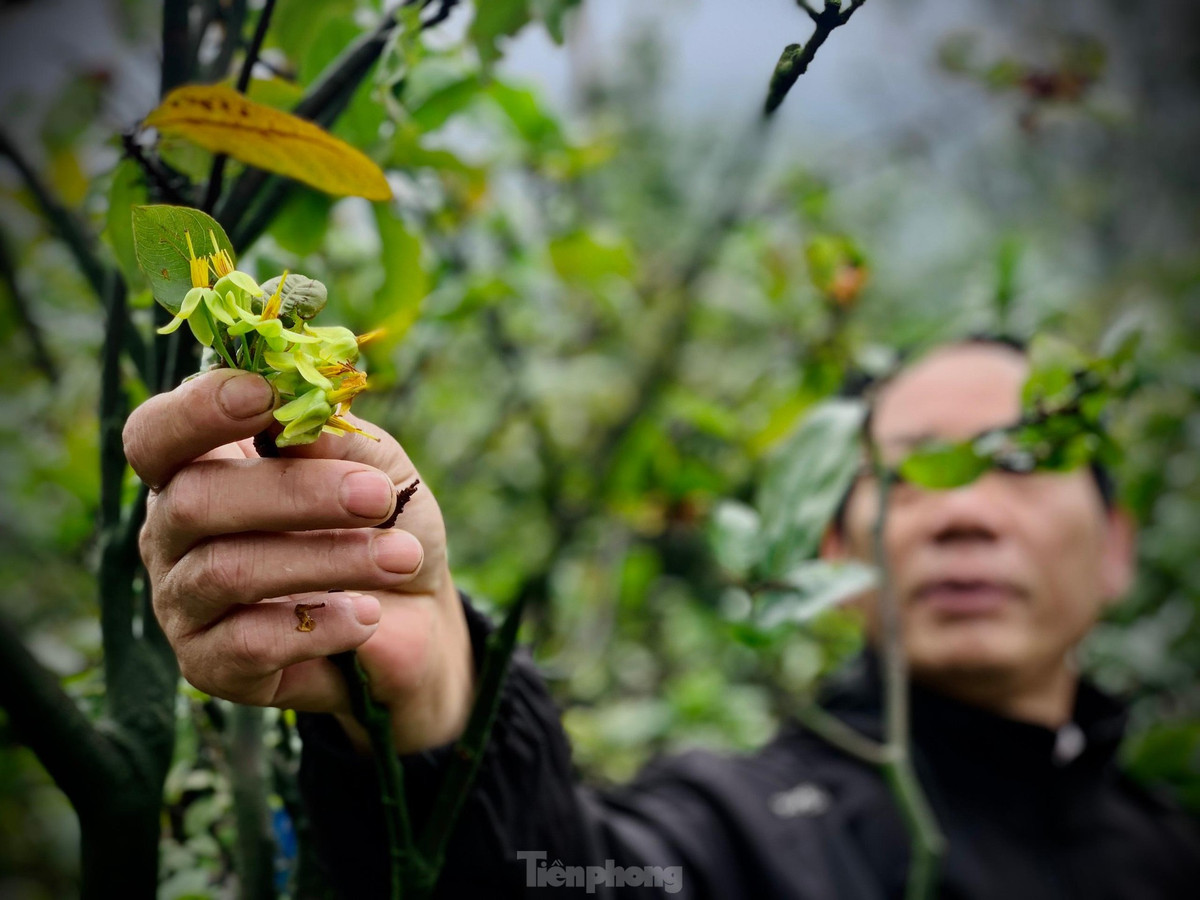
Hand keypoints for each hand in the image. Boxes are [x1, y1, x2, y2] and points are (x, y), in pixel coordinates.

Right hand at [123, 368, 473, 750]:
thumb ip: (331, 438)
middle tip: (377, 496)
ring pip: (228, 571)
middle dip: (296, 493)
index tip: (263, 396)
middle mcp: (171, 532)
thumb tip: (296, 408)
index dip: (197, 411)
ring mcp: (183, 602)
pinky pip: (250, 642)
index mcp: (200, 466)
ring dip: (328, 559)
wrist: (415, 616)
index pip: (156, 434)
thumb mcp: (374, 466)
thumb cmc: (382, 523)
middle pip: (193, 500)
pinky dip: (322, 624)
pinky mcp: (210, 664)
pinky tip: (367, 615)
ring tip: (401, 557)